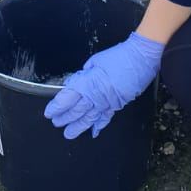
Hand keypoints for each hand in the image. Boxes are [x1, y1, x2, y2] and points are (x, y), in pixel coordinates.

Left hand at [43, 32, 162, 139]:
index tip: (49, 112)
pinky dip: (99, 126)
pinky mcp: (118, 105)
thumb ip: (85, 73)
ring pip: (90, 118)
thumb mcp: (96, 60)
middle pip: (77, 111)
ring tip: (69, 134)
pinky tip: (93, 132)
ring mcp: (108, 103)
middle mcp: (96, 96)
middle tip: (56, 123)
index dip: (57, 107)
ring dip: (78, 127)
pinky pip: (106, 118)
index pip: (68, 98)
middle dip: (65, 118)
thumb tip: (79, 81)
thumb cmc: (118, 56)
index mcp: (88, 82)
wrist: (141, 58)